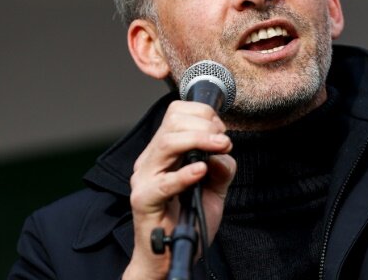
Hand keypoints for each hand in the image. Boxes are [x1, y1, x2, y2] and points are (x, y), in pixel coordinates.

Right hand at [122, 101, 235, 279]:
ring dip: (199, 140)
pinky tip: (201, 171)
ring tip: (220, 147)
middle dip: (205, 125)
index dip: (203, 115)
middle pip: (172, 123)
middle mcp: (151, 160)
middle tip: (224, 141)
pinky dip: (184, 174)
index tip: (222, 131)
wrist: (170, 254)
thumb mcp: (215, 187)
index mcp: (164, 151)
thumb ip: (222, 166)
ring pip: (167, 143)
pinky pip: (163, 183)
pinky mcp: (143, 200)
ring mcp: (144, 178)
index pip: (176, 113)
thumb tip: (223, 151)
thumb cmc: (189, 217)